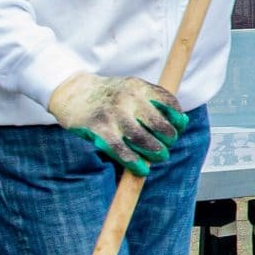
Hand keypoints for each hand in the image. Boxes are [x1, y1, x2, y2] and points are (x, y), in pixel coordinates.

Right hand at [47, 72, 187, 175]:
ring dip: (155, 153)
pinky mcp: (100, 130)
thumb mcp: (132, 88)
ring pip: (143, 140)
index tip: (178, 129)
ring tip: (158, 156)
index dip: (178, 120)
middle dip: (168, 139)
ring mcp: (114, 114)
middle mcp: (128, 99)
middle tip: (165, 146)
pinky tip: (141, 168)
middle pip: (160, 125)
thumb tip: (182, 121)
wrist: (72, 91)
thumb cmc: (108, 95)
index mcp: (139, 86)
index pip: (169, 104)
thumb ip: (154, 102)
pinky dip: (135, 163)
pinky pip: (122, 151)